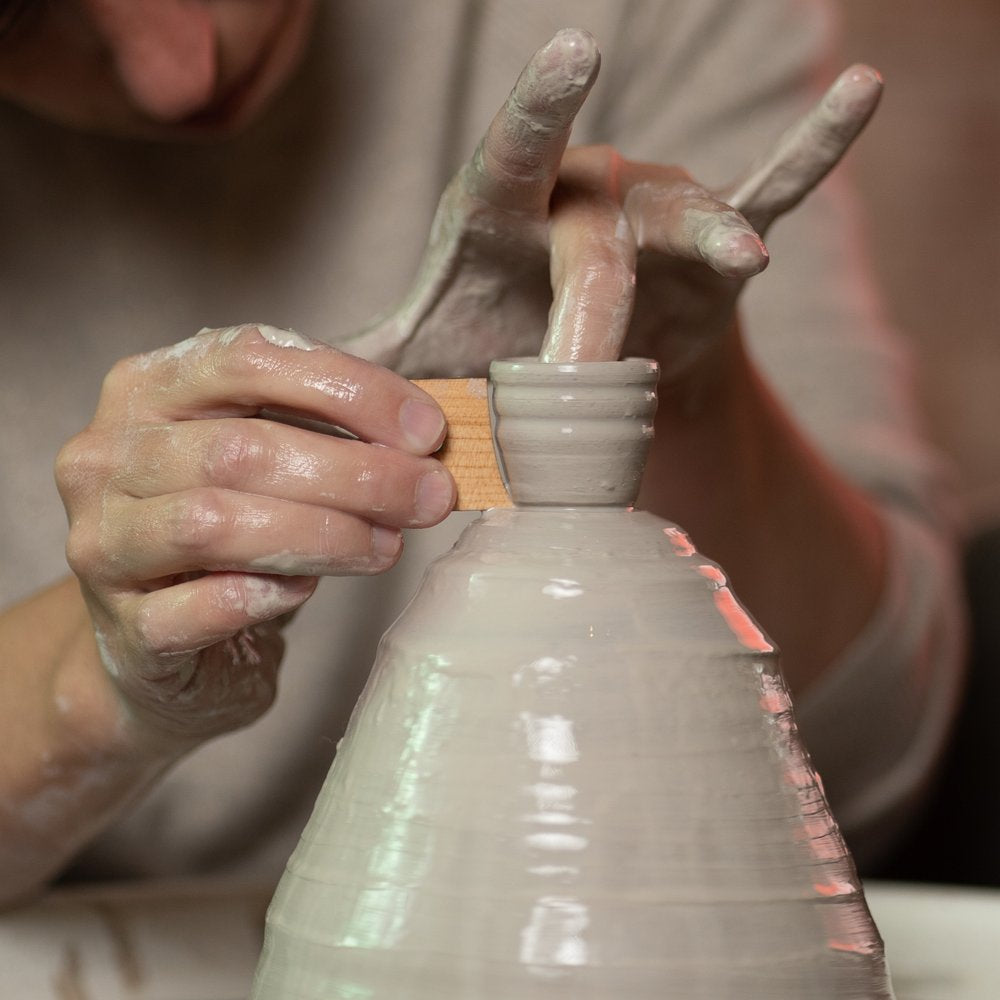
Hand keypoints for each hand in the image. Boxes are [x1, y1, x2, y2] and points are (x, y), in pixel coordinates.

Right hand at [55, 324, 454, 746]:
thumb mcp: (264, 456)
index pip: (248, 358)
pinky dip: (269, 594)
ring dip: (325, 534)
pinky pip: (203, 606)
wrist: (160, 639)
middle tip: (429, 496)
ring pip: (217, 522)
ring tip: (386, 546)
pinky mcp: (123, 626)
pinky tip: (307, 589)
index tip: (426, 430)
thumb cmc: (229, 528)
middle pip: (241, 447)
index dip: (350, 389)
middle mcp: (107, 457)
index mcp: (147, 390)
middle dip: (356, 472)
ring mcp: (103, 542)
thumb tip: (422, 440)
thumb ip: (325, 431)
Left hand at [347, 28, 880, 376]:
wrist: (577, 359)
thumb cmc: (491, 340)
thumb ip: (367, 361)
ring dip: (709, 239)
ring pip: (682, 221)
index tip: (573, 54)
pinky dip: (809, 157)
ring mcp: (649, 212)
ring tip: (738, 259)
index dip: (539, 109)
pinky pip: (767, 193)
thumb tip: (284, 389)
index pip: (512, 157)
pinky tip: (860, 98)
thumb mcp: (427, 352)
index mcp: (499, 218)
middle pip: (592, 236)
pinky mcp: (707, 244)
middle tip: (580, 373)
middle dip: (589, 305)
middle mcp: (576, 197)